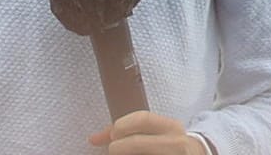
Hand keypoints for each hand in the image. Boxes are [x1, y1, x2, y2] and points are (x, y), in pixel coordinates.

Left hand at [88, 111, 204, 152]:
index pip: (143, 119)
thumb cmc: (170, 144)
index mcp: (171, 126)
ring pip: (143, 154)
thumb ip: (128, 131)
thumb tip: (93, 139)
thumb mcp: (157, 132)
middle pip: (139, 142)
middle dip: (119, 147)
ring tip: (119, 154)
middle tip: (112, 150)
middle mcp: (177, 142)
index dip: (122, 125)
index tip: (112, 136)